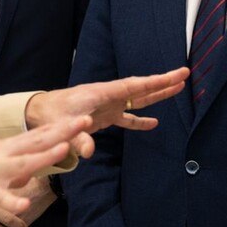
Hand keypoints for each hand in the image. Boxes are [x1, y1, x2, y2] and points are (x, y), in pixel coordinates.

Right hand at [0, 117, 88, 221]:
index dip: (62, 126)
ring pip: (23, 164)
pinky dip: (10, 200)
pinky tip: (23, 206)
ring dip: (43, 156)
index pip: (40, 134)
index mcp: (9, 147)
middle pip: (37, 140)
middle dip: (62, 131)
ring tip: (64, 149)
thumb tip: (47, 153)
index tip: (84, 119)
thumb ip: (21, 156)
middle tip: (85, 121)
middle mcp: (5, 155)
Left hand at [25, 68, 188, 155]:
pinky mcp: (106, 116)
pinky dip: (141, 120)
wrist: (42, 111)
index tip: (179, 74)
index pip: (138, 85)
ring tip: (178, 90)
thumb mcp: (63, 126)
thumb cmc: (52, 114)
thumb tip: (89, 152)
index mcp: (104, 92)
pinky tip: (154, 123)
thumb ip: (78, 138)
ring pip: (139, 99)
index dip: (159, 81)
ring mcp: (110, 105)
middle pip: (143, 88)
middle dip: (164, 82)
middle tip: (185, 75)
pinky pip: (128, 117)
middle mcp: (110, 96)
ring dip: (157, 95)